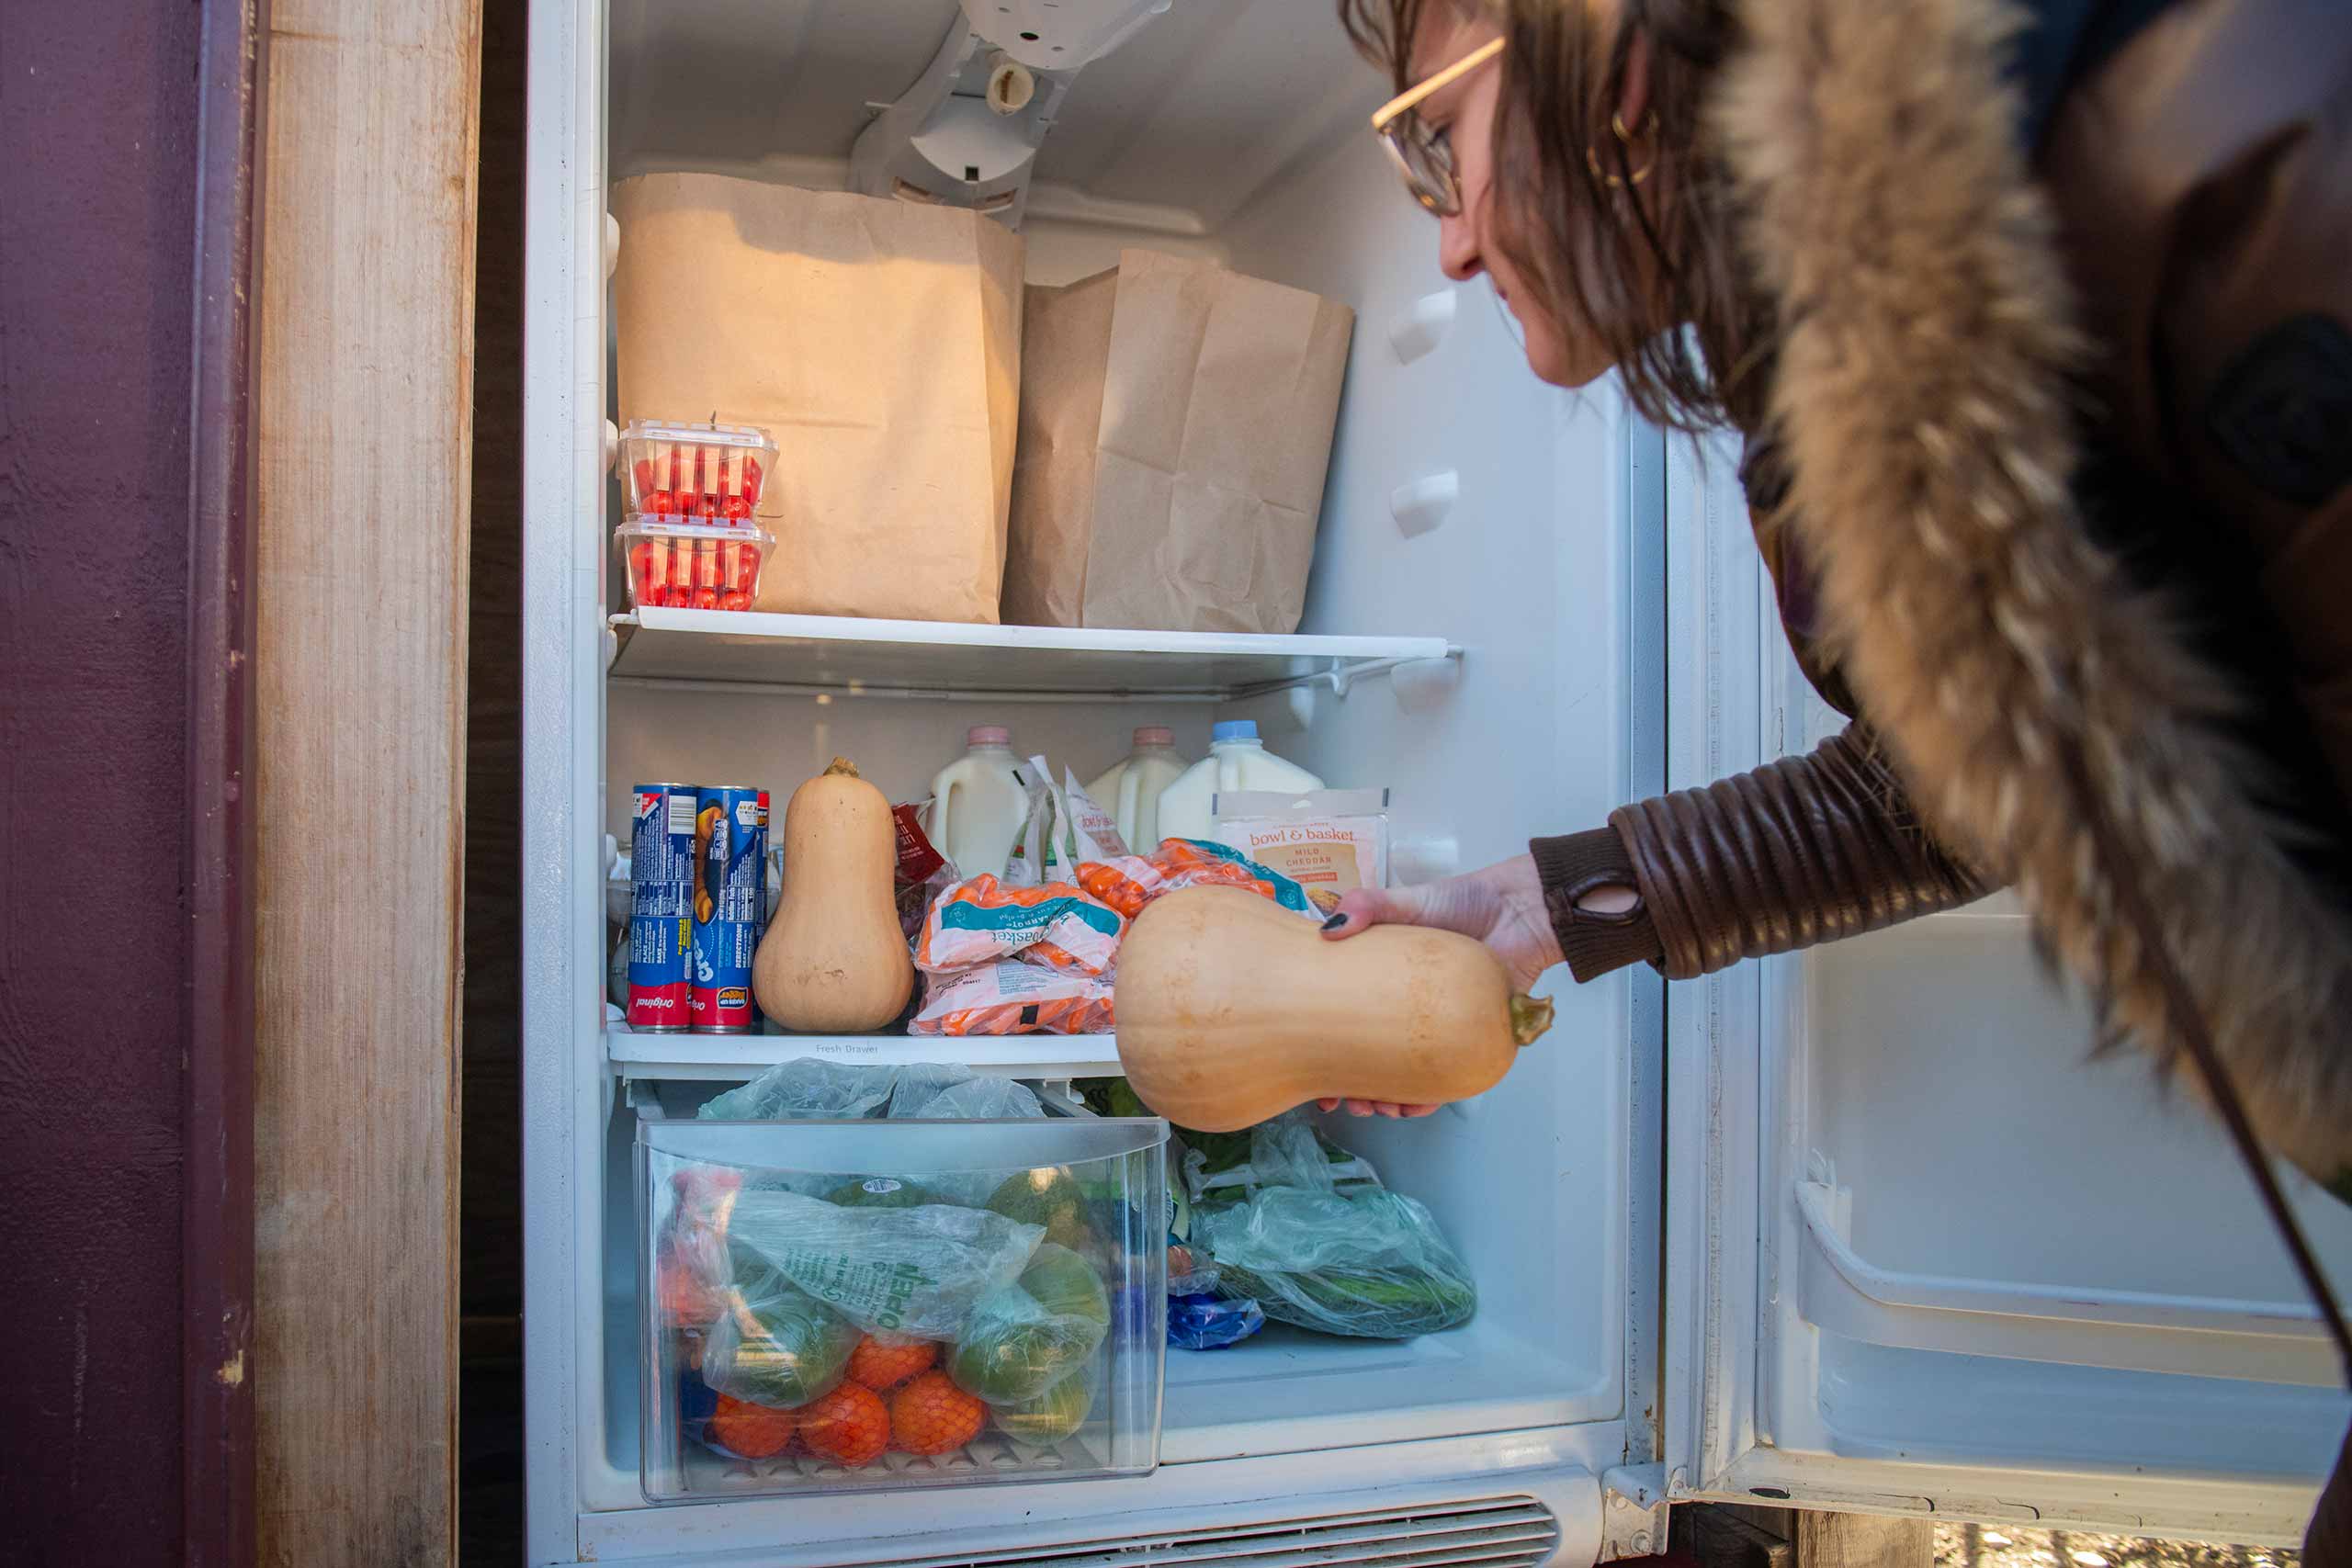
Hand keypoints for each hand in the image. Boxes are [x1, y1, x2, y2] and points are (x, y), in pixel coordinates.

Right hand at [1314, 854, 1563, 1118]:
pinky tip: (1413, 1106)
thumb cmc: (1466, 901)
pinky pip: (1446, 1078)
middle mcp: (1405, 1009)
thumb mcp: (1407, 900)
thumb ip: (1368, 905)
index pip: (1345, 1015)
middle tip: (1341, 1099)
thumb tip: (1327, 930)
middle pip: (1369, 1056)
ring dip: (1385, 1099)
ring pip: (1404, 1076)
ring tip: (1377, 1107)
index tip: (1308, 1062)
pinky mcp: (1469, 1039)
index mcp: (1382, 979)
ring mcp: (1436, 1028)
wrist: (1523, 910)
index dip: (1324, 1043)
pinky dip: (1428, 1098)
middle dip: (1351, 1085)